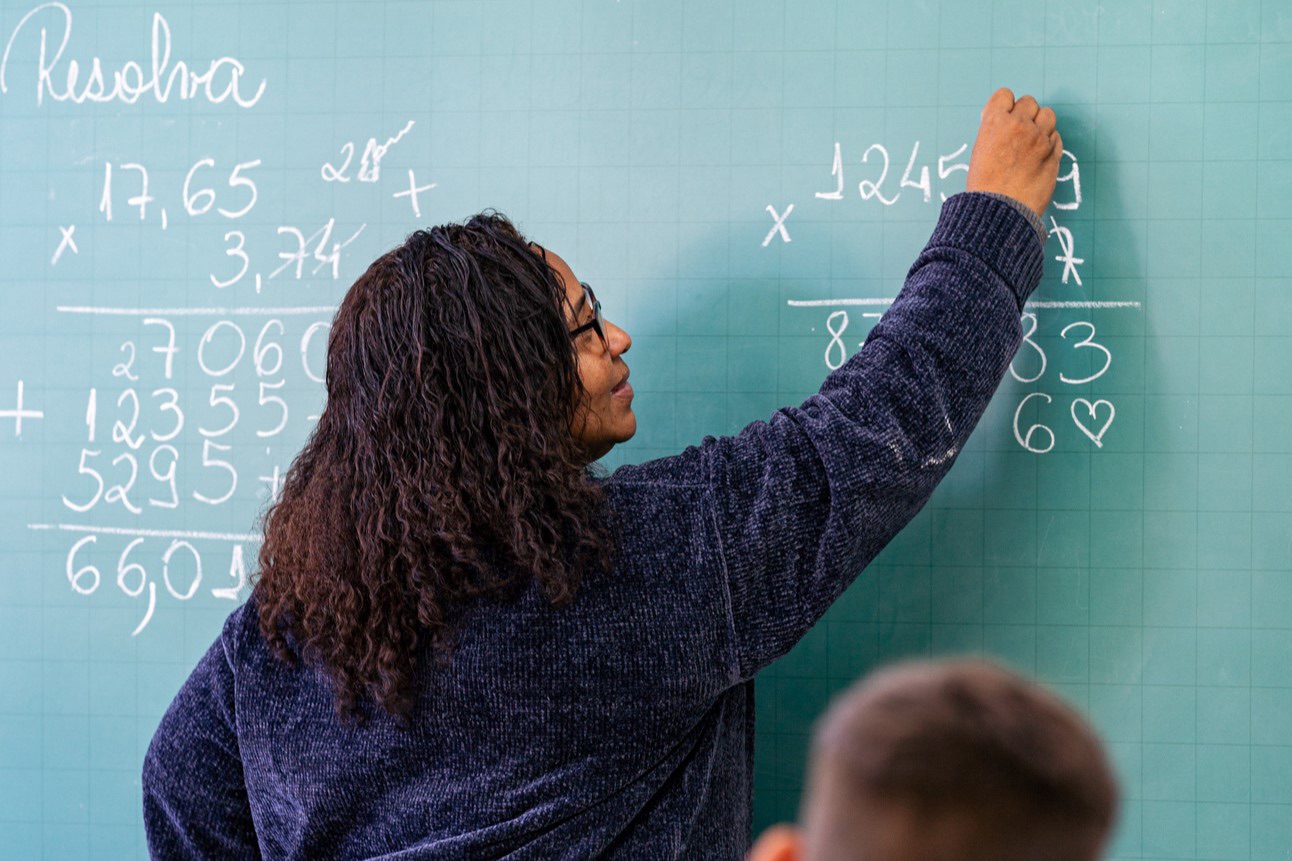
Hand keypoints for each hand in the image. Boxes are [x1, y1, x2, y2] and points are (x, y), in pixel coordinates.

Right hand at [965, 88, 1061, 217]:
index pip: (1005, 95)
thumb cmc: (985, 186)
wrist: (1000, 212)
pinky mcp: (1054, 153)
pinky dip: (1049, 142)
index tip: (1002, 118)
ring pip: (1047, 115)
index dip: (1003, 107)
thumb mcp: (980, 151)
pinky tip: (1039, 155)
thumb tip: (1006, 121)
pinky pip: (1056, 136)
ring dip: (1040, 124)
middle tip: (1017, 132)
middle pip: (1029, 102)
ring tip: (1031, 141)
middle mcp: (1019, 125)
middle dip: (1024, 114)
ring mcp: (1040, 139)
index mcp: (995, 122)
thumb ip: (995, 131)